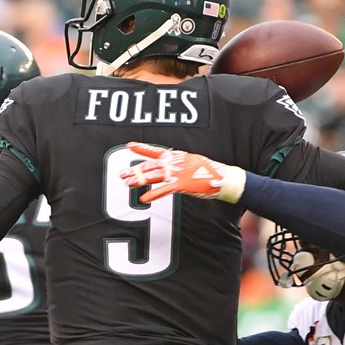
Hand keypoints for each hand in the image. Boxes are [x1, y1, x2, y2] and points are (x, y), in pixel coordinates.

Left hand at [119, 142, 245, 203]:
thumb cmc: (208, 173)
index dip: (142, 148)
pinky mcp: (183, 184)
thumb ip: (178, 167)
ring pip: (154, 176)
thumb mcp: (192, 164)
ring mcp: (178, 173)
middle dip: (135, 171)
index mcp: (177, 157)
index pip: (156, 152)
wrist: (223, 179)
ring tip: (127, 184)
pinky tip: (143, 199)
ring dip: (139, 180)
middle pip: (150, 166)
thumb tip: (167, 170)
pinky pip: (165, 190)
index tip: (129, 145)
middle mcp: (175, 163)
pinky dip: (153, 194)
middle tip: (121, 175)